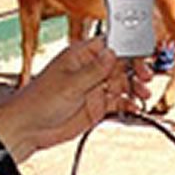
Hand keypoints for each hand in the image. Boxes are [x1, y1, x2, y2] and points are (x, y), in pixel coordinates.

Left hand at [0, 38, 151, 156]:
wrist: (29, 129)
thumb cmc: (38, 101)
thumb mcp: (69, 84)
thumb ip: (94, 71)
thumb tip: (113, 53)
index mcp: (81, 56)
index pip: (110, 45)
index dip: (128, 47)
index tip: (142, 55)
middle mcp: (90, 70)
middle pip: (121, 64)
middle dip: (136, 69)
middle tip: (145, 77)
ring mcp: (94, 88)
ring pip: (122, 83)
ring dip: (134, 88)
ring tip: (142, 95)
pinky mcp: (97, 106)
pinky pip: (118, 102)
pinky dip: (128, 104)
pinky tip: (134, 107)